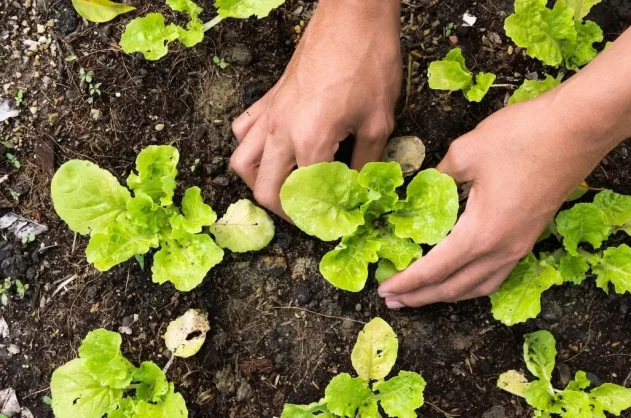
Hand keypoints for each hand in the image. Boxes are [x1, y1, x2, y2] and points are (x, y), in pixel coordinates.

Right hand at [230, 0, 401, 217]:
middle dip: (285, 211)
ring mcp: (270, 114)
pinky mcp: (268, 98)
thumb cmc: (370, 64)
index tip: (335, 224)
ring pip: (242, 163)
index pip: (305, 197)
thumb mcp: (379, 121)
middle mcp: (281, 132)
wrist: (352, 17)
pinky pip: (244, 131)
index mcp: (310, 142)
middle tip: (309, 215)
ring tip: (285, 189)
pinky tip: (273, 151)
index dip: (321, 218)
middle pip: (265, 190)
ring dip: (260, 183)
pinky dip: (251, 148)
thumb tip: (360, 190)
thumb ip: (367, 163)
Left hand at [377, 91, 614, 307]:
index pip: (434, 270)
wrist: (579, 128)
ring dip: (448, 294)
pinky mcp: (531, 236)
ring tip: (423, 295)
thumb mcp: (466, 152)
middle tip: (393, 299)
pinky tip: (463, 276)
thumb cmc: (523, 137)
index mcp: (481, 234)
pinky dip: (473, 283)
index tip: (384, 289)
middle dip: (421, 296)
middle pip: (455, 287)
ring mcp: (521, 246)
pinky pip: (497, 274)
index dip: (406, 282)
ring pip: (479, 286)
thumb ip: (438, 177)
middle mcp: (502, 250)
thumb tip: (422, 188)